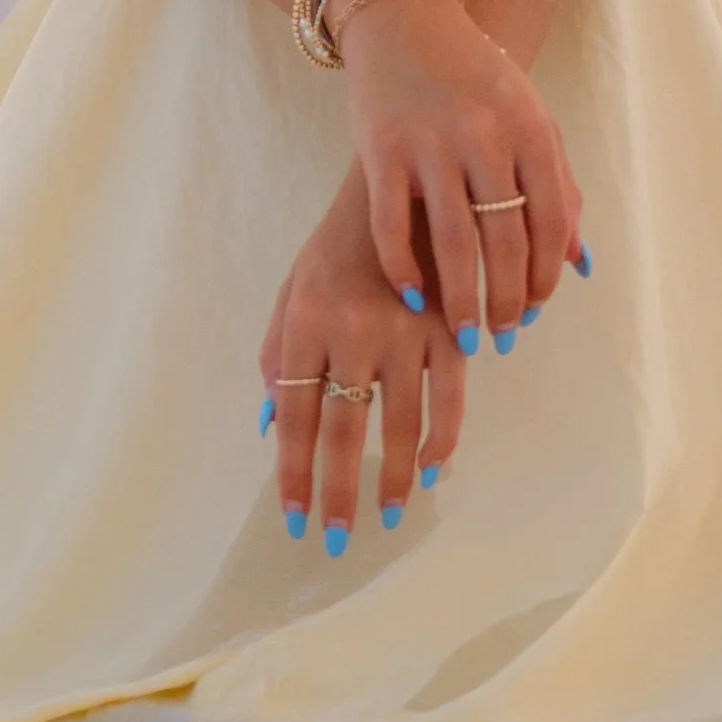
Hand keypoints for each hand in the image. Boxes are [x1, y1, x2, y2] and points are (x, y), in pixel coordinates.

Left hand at [261, 164, 460, 543]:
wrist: (403, 183)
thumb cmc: (338, 244)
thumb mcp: (295, 286)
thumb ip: (278, 352)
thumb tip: (270, 423)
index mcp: (307, 320)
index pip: (297, 413)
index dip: (295, 470)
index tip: (295, 518)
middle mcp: (354, 330)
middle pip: (345, 429)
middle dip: (338, 491)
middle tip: (335, 539)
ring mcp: (407, 329)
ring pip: (402, 424)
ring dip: (396, 477)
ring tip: (389, 515)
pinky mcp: (451, 325)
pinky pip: (451, 399)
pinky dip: (444, 439)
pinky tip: (434, 467)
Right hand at [334, 0, 580, 347]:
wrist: (406, 20)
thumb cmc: (476, 78)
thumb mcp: (529, 116)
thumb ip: (557, 183)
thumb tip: (578, 261)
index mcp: (529, 127)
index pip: (549, 221)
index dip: (545, 275)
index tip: (535, 308)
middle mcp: (484, 135)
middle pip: (503, 241)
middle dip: (505, 300)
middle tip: (502, 335)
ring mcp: (430, 141)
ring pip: (452, 243)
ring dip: (460, 299)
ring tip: (463, 334)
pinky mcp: (381, 148)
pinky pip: (391, 224)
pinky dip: (402, 269)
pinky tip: (411, 295)